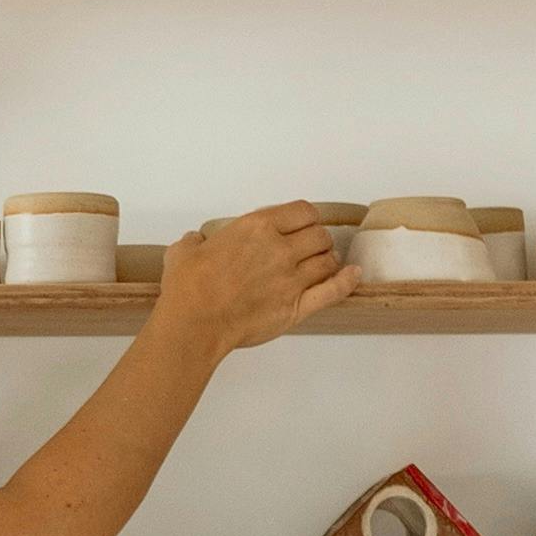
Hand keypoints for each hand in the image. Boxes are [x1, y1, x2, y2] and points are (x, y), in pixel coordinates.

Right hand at [156, 201, 355, 357]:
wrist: (194, 324)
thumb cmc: (187, 289)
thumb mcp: (183, 252)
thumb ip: (194, 242)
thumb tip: (195, 242)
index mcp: (257, 227)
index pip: (302, 211)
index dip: (306, 218)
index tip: (301, 226)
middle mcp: (281, 249)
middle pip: (319, 235)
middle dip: (317, 240)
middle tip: (309, 249)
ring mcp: (293, 279)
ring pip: (328, 261)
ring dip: (327, 261)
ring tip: (321, 265)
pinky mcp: (298, 306)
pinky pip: (334, 290)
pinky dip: (347, 281)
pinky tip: (353, 275)